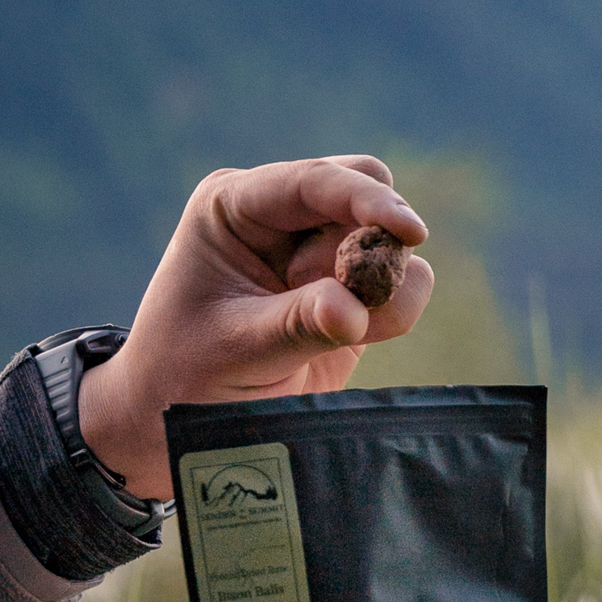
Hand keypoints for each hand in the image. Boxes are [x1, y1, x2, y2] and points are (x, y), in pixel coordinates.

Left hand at [78, 156, 436, 497]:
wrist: (190, 420)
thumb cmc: (190, 376)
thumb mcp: (237, 349)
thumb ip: (298, 324)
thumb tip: (355, 312)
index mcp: (235, 205)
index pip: (313, 182)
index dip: (367, 201)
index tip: (411, 232)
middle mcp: (280, 215)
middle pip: (365, 187)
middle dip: (376, 240)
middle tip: (357, 296)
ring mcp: (318, 250)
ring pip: (391, 240)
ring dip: (383, 284)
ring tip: (332, 332)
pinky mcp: (350, 289)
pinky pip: (403, 283)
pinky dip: (394, 310)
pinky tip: (348, 340)